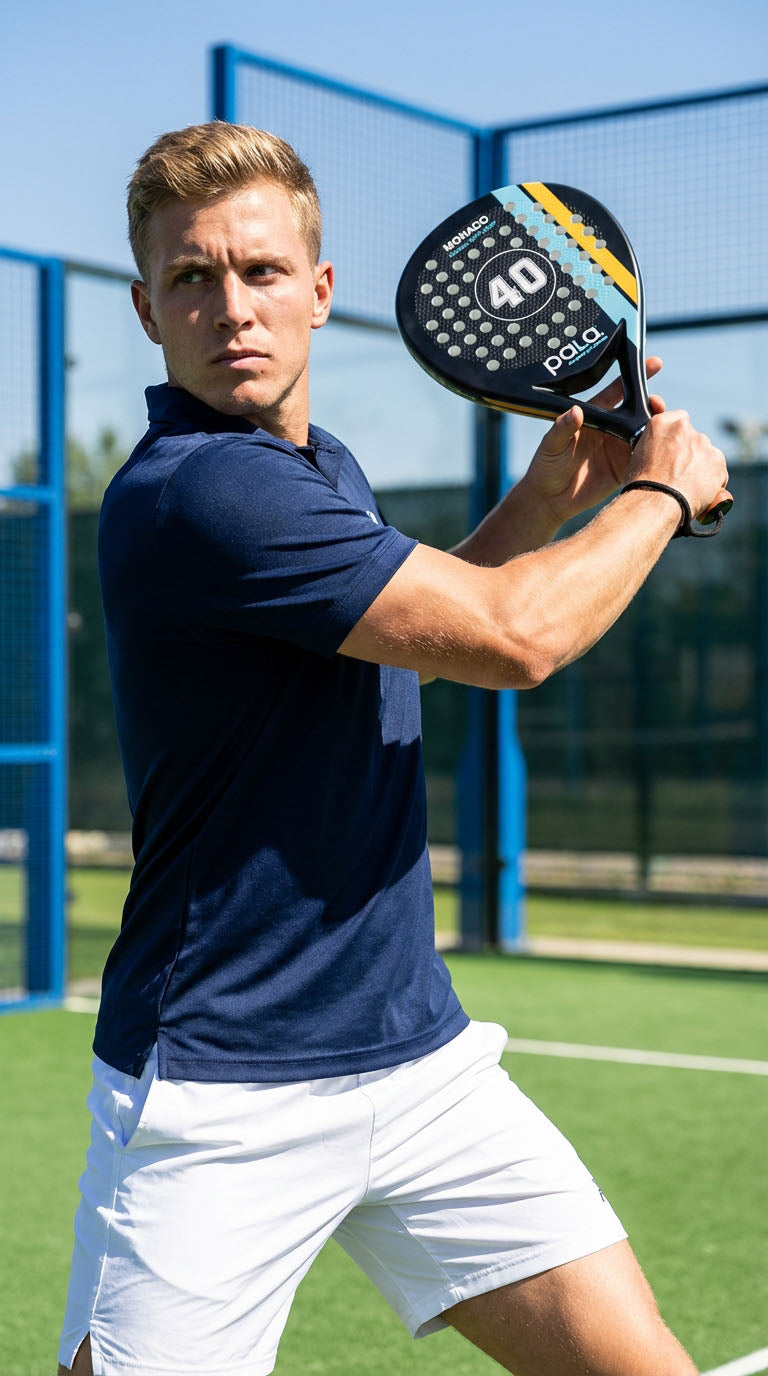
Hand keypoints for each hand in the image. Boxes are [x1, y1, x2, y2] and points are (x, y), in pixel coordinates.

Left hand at [522, 358, 664, 525]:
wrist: (549, 500)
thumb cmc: (546, 466)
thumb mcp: (551, 444)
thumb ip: (563, 427)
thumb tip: (575, 411)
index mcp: (595, 415)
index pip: (619, 391)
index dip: (637, 376)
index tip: (654, 364)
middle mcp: (610, 429)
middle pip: (638, 411)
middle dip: (653, 404)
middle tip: (659, 404)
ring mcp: (618, 448)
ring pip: (645, 434)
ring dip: (657, 428)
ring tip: (664, 427)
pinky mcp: (623, 469)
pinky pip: (644, 459)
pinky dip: (654, 454)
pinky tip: (662, 451)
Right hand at [627, 409, 728, 522]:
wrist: (655, 504)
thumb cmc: (641, 487)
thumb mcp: (637, 459)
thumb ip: (653, 449)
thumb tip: (660, 457)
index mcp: (661, 424)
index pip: (679, 419)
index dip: (679, 437)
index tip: (676, 450)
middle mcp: (683, 429)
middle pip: (694, 438)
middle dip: (691, 453)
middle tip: (680, 474)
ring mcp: (702, 444)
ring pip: (707, 454)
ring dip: (702, 467)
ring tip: (688, 488)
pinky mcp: (717, 460)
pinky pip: (719, 471)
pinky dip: (713, 482)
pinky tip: (700, 494)